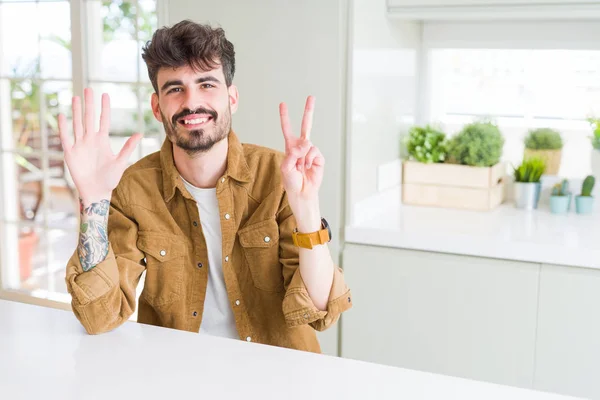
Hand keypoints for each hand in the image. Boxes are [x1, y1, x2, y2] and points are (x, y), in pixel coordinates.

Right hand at [58, 88, 141, 204]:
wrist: (97, 191)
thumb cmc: (110, 178)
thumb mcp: (120, 162)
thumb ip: (128, 147)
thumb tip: (140, 133)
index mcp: (102, 141)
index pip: (103, 120)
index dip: (104, 108)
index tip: (105, 95)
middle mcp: (90, 140)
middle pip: (89, 118)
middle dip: (89, 104)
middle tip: (88, 89)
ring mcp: (80, 145)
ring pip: (77, 124)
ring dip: (76, 112)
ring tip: (76, 98)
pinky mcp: (71, 153)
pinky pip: (66, 138)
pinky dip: (64, 127)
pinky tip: (62, 116)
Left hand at [279, 96, 324, 200]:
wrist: (303, 193)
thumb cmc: (291, 182)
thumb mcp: (286, 167)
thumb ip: (293, 153)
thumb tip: (307, 143)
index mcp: (290, 148)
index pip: (287, 129)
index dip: (285, 117)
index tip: (283, 104)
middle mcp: (301, 147)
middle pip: (306, 126)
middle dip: (308, 111)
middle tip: (311, 97)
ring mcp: (311, 152)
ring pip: (308, 143)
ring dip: (303, 156)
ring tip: (301, 167)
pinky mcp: (319, 158)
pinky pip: (314, 152)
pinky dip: (310, 160)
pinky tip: (308, 167)